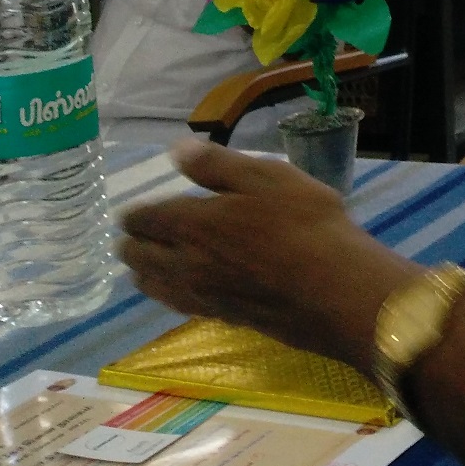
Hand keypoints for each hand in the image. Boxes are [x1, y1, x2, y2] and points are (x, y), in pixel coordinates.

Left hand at [121, 139, 417, 370]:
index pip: (141, 220)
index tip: (138, 207)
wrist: (331, 290)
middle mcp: (183, 262)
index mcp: (190, 224)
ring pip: (150, 285)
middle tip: (143, 231)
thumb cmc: (304, 223)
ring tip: (156, 259)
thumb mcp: (267, 176)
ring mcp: (198, 294)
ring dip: (145, 270)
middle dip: (134, 241)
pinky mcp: (217, 316)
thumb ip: (217, 164)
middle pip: (136, 256)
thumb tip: (177, 149)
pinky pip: (174, 302)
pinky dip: (169, 290)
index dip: (135, 212)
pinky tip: (185, 284)